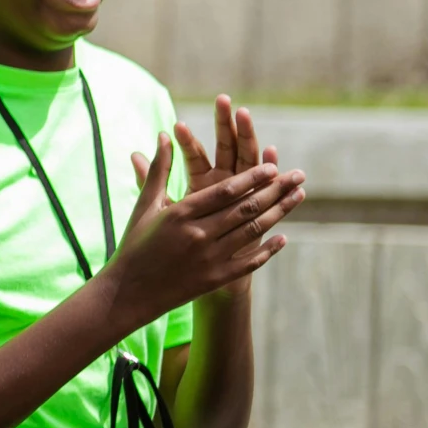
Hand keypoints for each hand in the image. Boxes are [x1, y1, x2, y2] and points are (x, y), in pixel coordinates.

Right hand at [104, 134, 303, 333]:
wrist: (129, 292)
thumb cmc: (135, 244)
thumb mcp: (145, 205)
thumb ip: (158, 170)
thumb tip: (164, 135)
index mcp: (180, 214)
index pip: (224, 191)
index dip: (251, 178)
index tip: (273, 166)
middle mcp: (198, 235)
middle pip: (245, 208)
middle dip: (275, 190)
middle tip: (298, 176)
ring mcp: (209, 258)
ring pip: (251, 231)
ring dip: (279, 213)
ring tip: (298, 196)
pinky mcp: (216, 278)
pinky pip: (250, 262)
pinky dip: (268, 249)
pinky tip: (283, 237)